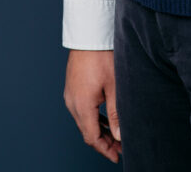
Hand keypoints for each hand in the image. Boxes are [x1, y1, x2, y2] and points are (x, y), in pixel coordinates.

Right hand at [63, 49, 121, 163]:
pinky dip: (93, 118)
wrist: (89, 33)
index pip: (92, 137)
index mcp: (82, 105)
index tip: (117, 156)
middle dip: (103, 142)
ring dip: (98, 130)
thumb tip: (119, 135)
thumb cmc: (102, 55)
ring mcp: (70, 94)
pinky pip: (81, 109)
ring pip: (84, 121)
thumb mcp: (114, 85)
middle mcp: (72, 102)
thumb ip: (116, 113)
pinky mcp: (72, 86)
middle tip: (120, 148)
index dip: (105, 149)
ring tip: (114, 136)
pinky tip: (104, 119)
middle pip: (86, 131)